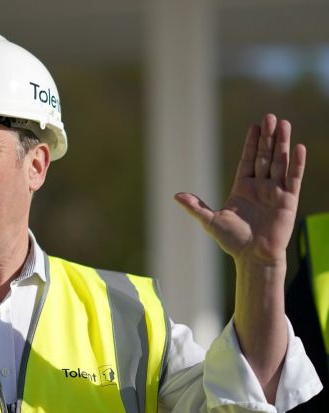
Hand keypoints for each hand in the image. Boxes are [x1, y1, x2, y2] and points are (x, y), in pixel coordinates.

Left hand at [175, 114, 305, 265]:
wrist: (253, 257)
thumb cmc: (232, 241)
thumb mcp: (210, 221)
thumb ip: (196, 206)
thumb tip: (176, 195)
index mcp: (242, 188)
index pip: (248, 160)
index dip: (252, 143)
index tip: (255, 126)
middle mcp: (260, 187)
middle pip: (264, 156)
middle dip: (267, 137)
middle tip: (270, 117)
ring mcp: (275, 192)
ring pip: (279, 162)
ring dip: (281, 144)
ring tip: (283, 124)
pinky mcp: (288, 200)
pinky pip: (293, 178)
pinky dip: (296, 163)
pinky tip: (297, 147)